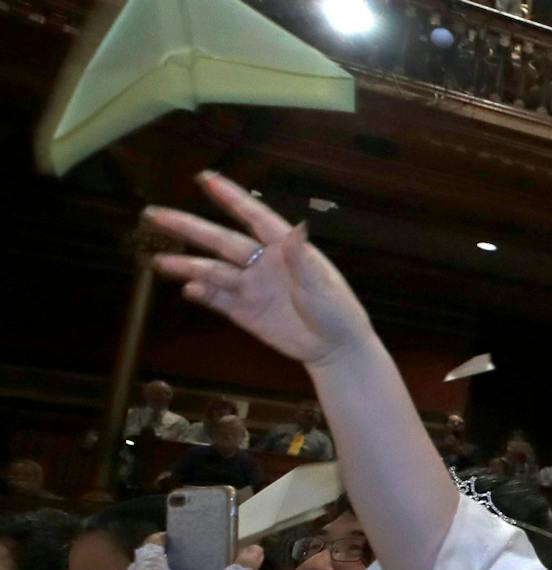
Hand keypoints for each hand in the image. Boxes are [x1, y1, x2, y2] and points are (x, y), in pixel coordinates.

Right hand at [146, 171, 376, 367]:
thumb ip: (303, 260)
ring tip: (158, 261)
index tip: (205, 178)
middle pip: (221, 241)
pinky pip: (217, 299)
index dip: (230, 197)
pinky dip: (202, 293)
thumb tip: (298, 228)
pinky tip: (187, 288)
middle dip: (189, 227)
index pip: (253, 217)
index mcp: (283, 248)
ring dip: (186, 265)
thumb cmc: (337, 310)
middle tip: (155, 214)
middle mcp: (261, 262)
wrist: (335, 348)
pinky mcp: (244, 311)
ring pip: (212, 271)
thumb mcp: (322, 285)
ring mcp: (250, 286)